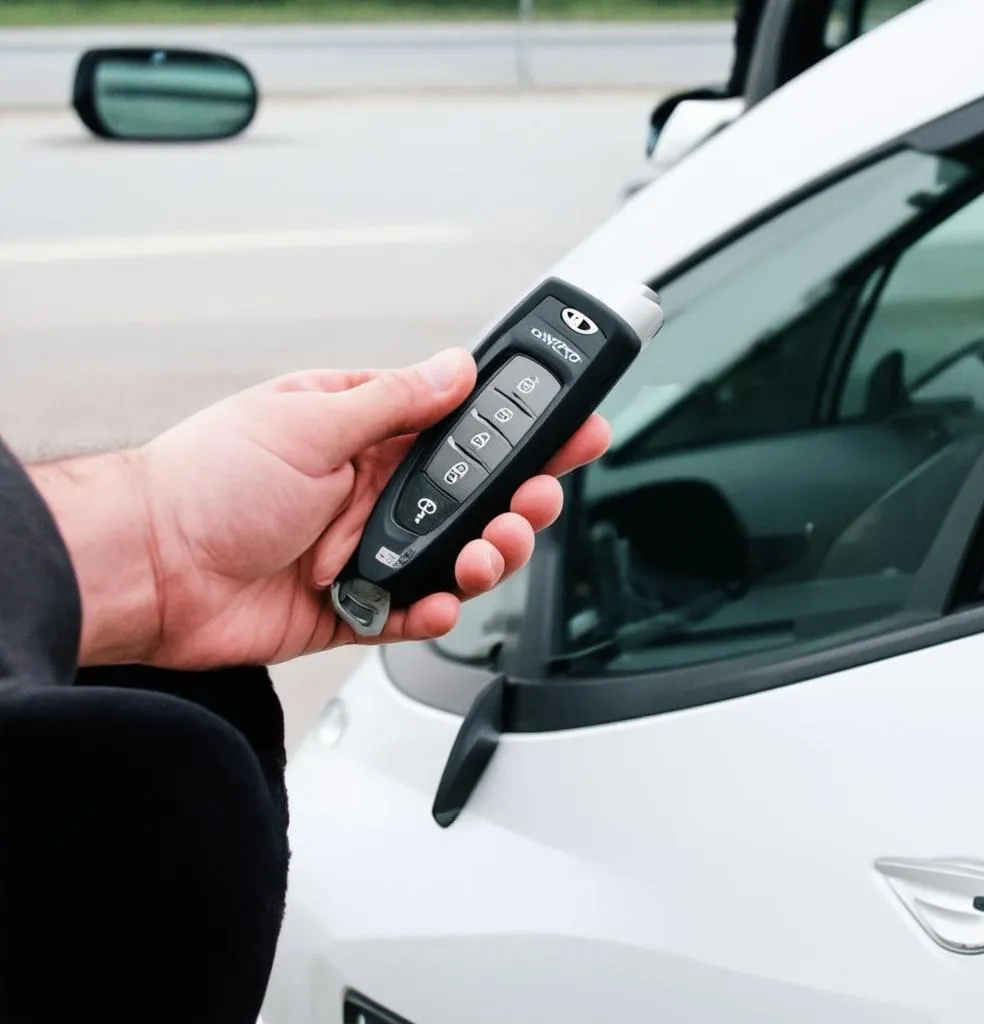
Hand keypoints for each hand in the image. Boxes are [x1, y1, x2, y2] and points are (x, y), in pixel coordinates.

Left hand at [64, 349, 607, 669]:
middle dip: (516, 501)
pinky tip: (435, 602)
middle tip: (536, 500)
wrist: (144, 568)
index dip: (520, 431)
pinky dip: (430, 611)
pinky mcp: (350, 604)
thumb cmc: (205, 481)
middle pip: (471, 498)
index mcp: (363, 434)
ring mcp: (363, 549)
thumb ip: (393, 401)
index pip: (462, 427)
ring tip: (487, 552)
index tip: (572, 430)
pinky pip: (409, 611)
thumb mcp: (307, 422)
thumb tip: (455, 368)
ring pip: (451, 558)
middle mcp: (370, 491)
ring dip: (483, 557)